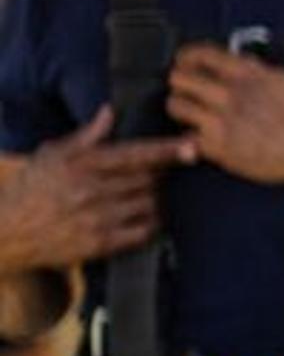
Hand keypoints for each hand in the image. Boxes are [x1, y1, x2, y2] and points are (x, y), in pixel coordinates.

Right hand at [0, 106, 193, 270]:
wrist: (6, 232)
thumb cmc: (31, 189)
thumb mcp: (52, 155)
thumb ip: (86, 136)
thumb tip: (110, 111)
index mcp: (82, 164)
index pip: (134, 154)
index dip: (167, 150)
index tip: (192, 146)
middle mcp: (92, 190)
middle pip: (149, 179)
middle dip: (161, 175)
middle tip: (161, 174)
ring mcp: (97, 218)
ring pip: (149, 204)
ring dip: (156, 198)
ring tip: (148, 195)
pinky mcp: (100, 244)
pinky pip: (142, 231)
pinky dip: (151, 223)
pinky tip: (145, 217)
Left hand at [166, 44, 283, 191]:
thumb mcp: (283, 81)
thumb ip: (254, 71)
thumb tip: (234, 63)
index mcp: (248, 74)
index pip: (199, 54)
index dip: (186, 58)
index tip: (185, 63)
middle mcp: (230, 94)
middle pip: (179, 77)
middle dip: (181, 84)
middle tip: (188, 92)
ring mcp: (221, 121)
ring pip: (176, 105)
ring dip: (182, 109)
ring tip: (194, 116)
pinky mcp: (218, 147)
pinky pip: (188, 137)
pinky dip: (194, 139)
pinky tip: (208, 138)